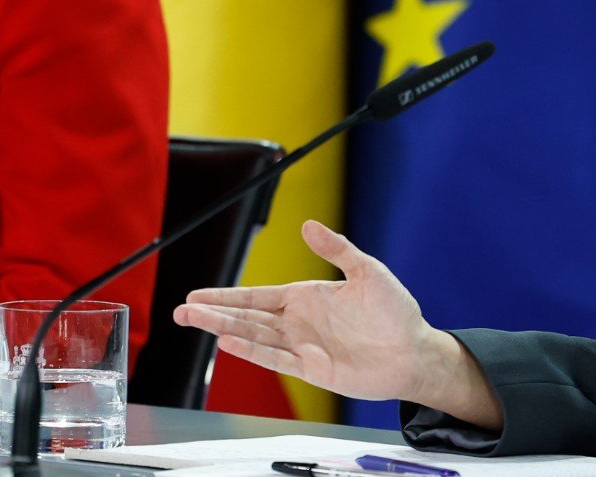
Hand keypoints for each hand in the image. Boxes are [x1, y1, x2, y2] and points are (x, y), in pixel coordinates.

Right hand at [174, 220, 499, 424]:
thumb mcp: (367, 271)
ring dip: (223, 330)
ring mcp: (302, 346)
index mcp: (306, 296)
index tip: (197, 294)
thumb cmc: (395, 312)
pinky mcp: (313, 370)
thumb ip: (337, 249)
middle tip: (180, 310)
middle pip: (246, 316)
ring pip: (254, 337)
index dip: (226, 294)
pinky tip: (228, 343)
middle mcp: (298, 322)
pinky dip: (252, 351)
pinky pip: (276, 359)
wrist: (414, 352)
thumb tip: (308, 224)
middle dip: (212, 313)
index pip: (256, 295)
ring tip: (193, 322)